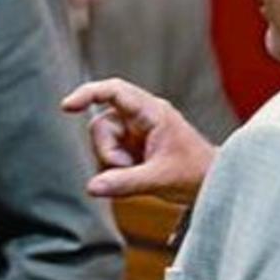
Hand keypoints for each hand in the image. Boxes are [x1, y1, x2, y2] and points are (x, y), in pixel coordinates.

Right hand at [61, 78, 214, 204]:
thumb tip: (91, 187)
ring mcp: (135, 130)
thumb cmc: (195, 174)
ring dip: (113, 161)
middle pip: (101, 124)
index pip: (115, 91)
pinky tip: (136, 173)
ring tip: (138, 172)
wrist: (211, 183)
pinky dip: (116, 167)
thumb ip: (124, 183)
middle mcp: (141, 116)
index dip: (88, 94)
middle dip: (107, 151)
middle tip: (128, 168)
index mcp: (152, 112)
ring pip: (103, 141)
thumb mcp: (159, 179)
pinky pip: (109, 152)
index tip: (67, 106)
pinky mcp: (132, 144)